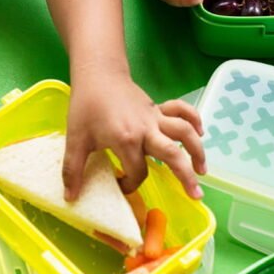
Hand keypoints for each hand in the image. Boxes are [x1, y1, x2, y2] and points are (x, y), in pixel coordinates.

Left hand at [62, 72, 205, 201]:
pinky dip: (194, 120)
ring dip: (197, 151)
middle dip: (186, 176)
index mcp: (126, 140)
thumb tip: (70, 198)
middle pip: (173, 154)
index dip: (130, 184)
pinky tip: (201, 133)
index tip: (121, 185)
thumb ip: (73, 170)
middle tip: (196, 196)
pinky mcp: (158, 108)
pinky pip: (182, 111)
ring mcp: (155, 117)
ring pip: (184, 132)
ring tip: (202, 171)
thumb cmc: (85, 106)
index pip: (137, 172)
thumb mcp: (75, 139)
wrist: (97, 75)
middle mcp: (146, 129)